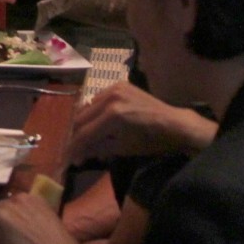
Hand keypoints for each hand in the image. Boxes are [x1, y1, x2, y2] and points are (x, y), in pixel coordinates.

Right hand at [70, 83, 216, 161]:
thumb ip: (97, 149)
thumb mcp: (123, 149)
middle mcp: (110, 97)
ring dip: (84, 122)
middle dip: (76, 135)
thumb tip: (78, 155)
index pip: (85, 133)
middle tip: (74, 150)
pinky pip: (98, 98)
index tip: (68, 159)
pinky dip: (95, 110)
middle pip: (81, 118)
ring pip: (87, 106)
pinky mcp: (119, 84)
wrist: (175, 124)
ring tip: (86, 137)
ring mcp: (114, 88)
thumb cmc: (152, 141)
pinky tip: (98, 122)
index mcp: (113, 116)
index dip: (75, 147)